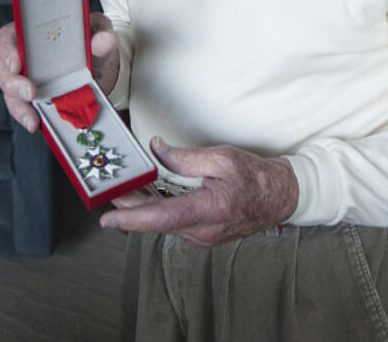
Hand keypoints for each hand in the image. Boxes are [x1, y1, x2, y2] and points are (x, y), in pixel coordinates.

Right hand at [0, 13, 120, 132]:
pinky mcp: (33, 98)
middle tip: (30, 93)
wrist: (101, 65)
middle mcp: (24, 56)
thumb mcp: (98, 31)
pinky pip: (23, 108)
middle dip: (12, 83)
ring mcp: (26, 79)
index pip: (8, 37)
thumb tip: (106, 40)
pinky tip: (36, 124)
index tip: (16, 63)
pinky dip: (28, 117)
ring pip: (9, 92)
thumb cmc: (91, 40)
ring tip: (32, 118)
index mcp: (32, 33)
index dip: (7, 50)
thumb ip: (100, 35)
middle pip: (3, 68)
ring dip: (19, 106)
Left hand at [100, 137, 298, 247]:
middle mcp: (202, 231)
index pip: (162, 217)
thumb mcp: (222, 158)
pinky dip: (156, 207)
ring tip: (123, 185)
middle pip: (156, 219)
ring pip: (162, 221)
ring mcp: (201, 236)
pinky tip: (146, 192)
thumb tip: (156, 150)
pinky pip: (172, 221)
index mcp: (209, 210)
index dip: (132, 218)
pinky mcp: (200, 234)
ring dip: (142, 204)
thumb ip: (184, 157)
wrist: (280, 197)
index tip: (108, 218)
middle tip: (107, 187)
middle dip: (129, 203)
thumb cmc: (256, 178)